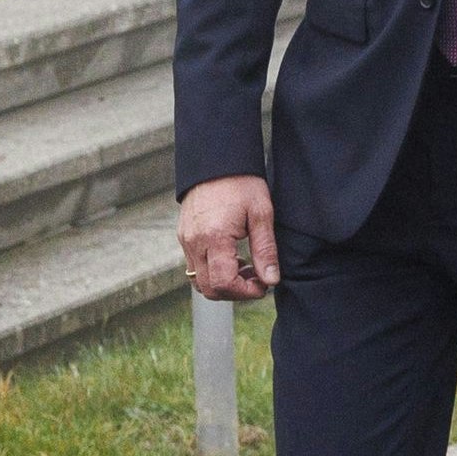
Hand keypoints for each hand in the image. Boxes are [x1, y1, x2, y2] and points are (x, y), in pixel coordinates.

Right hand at [178, 175, 277, 301]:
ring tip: (248, 268)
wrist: (216, 162)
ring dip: (224, 283)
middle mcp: (194, 243)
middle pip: (208, 288)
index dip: (245, 292)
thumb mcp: (262, 214)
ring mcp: (186, 241)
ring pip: (199, 280)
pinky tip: (235, 258)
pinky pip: (195, 266)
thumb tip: (271, 280)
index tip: (264, 286)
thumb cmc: (242, 184)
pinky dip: (214, 271)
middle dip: (235, 292)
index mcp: (214, 237)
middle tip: (258, 280)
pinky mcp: (184, 237)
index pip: (222, 283)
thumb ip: (265, 250)